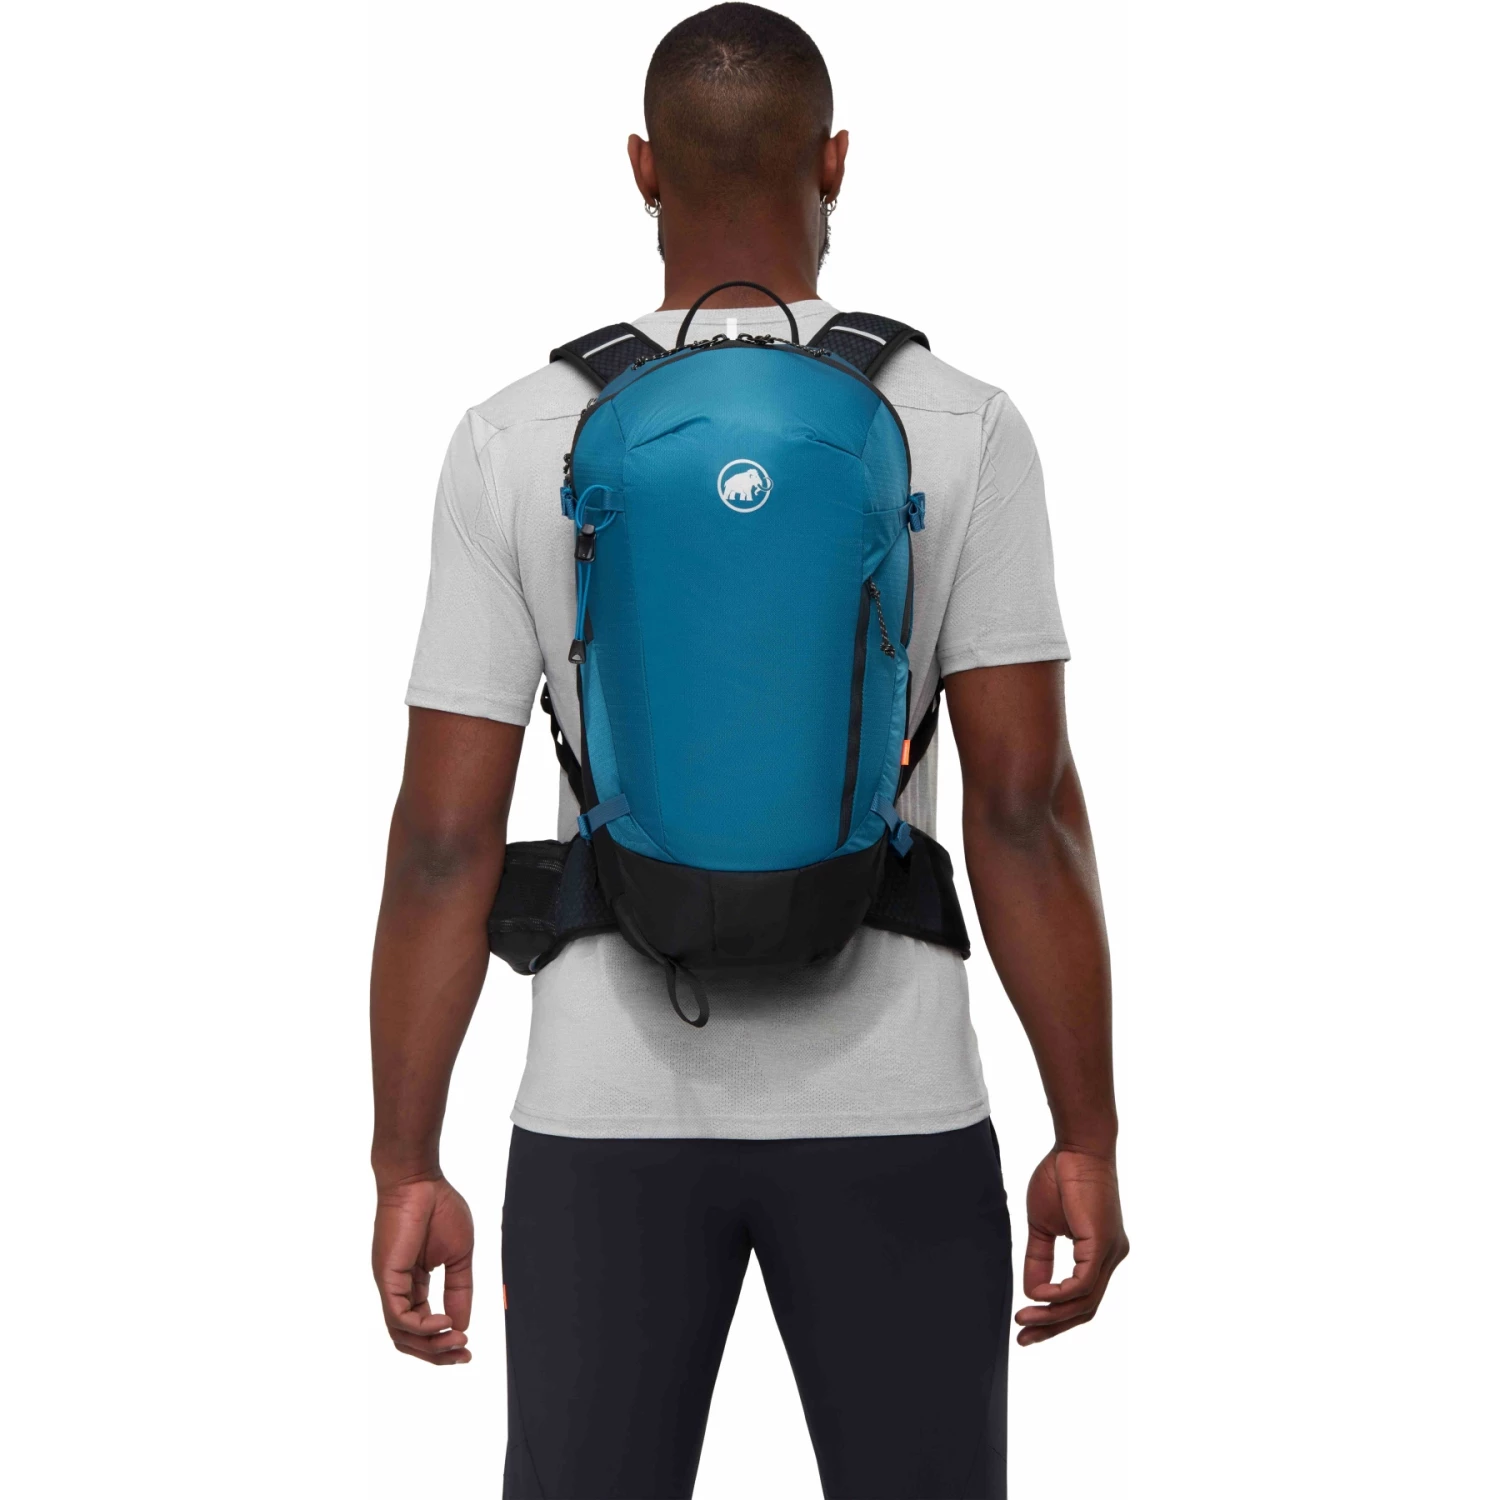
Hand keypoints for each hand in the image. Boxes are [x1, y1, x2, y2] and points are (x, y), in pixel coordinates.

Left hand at [372, 1175, 474, 1363]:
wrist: (420, 1180)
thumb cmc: (439, 1207)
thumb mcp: (458, 1255)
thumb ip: (460, 1290)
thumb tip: (461, 1325)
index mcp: (413, 1283)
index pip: (422, 1325)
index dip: (444, 1341)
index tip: (468, 1346)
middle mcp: (397, 1289)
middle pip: (410, 1338)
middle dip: (437, 1353)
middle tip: (464, 1355)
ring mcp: (390, 1285)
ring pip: (402, 1334)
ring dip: (431, 1345)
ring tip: (457, 1340)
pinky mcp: (387, 1278)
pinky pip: (398, 1316)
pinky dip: (421, 1327)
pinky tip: (444, 1324)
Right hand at [1015, 1147, 1127, 1345]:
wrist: (1075, 1147)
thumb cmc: (1061, 1177)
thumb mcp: (1043, 1226)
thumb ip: (1038, 1258)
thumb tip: (1031, 1291)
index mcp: (1100, 1253)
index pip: (1081, 1298)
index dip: (1053, 1315)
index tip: (1024, 1322)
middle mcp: (1111, 1257)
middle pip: (1085, 1309)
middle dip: (1052, 1327)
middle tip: (1024, 1341)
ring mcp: (1111, 1253)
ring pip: (1085, 1303)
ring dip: (1052, 1316)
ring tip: (1023, 1321)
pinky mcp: (1103, 1246)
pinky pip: (1083, 1285)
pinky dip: (1059, 1295)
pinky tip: (1037, 1296)